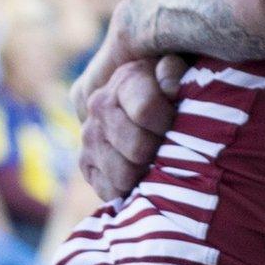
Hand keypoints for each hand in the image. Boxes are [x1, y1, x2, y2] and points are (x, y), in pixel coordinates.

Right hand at [77, 57, 179, 198]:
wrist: (149, 109)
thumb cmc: (173, 90)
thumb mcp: (179, 72)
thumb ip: (174, 73)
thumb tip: (170, 88)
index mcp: (125, 79)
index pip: (145, 111)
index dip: (168, 123)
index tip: (177, 124)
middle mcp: (99, 106)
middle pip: (137, 148)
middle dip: (160, 151)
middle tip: (170, 147)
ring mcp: (89, 137)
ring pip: (123, 174)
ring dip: (146, 173)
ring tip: (157, 161)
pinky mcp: (85, 164)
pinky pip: (110, 191)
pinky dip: (129, 190)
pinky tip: (141, 176)